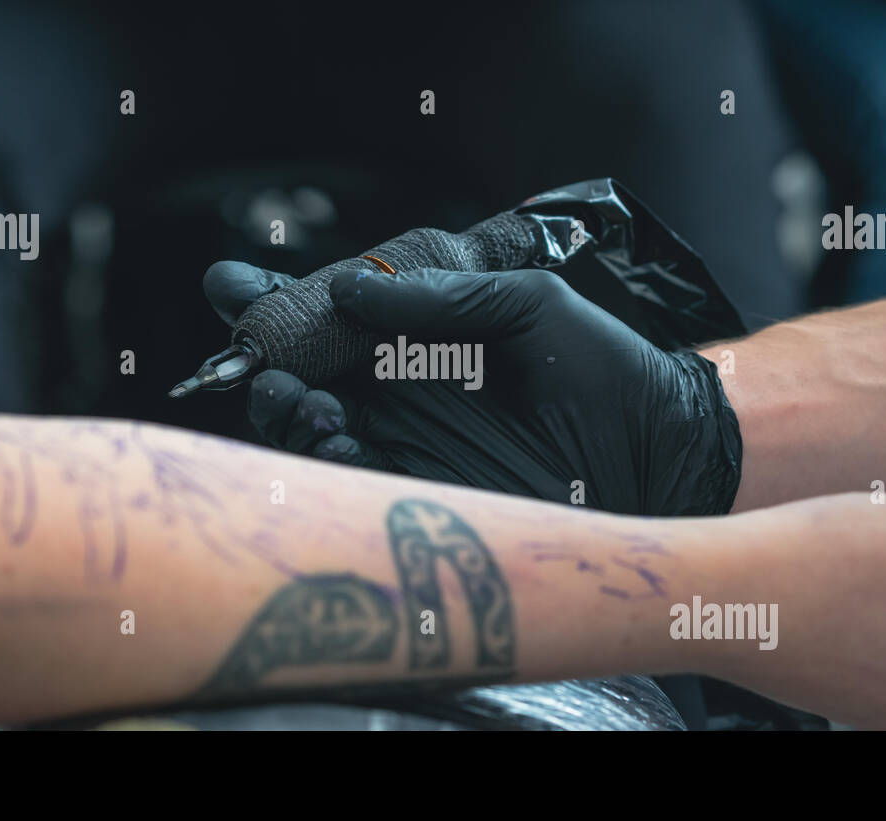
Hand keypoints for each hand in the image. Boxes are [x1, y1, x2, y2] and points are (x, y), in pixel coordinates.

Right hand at [203, 261, 741, 514]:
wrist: (657, 447)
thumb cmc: (603, 366)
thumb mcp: (528, 306)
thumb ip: (441, 298)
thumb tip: (350, 287)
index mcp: (415, 337)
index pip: (327, 316)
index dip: (272, 302)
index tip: (228, 287)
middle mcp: (395, 390)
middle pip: (299, 375)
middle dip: (263, 363)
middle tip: (257, 356)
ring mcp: (402, 442)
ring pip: (310, 431)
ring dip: (286, 412)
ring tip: (297, 398)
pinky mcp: (418, 493)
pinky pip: (349, 482)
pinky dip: (326, 463)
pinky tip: (336, 441)